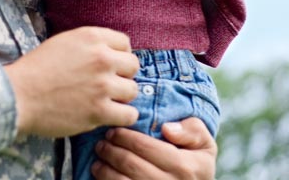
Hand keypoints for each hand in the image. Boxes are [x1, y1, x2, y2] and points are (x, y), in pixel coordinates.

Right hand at [4, 27, 138, 137]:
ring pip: (132, 90)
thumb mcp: (64, 42)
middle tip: (108, 82)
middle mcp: (101, 58)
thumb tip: (110, 52)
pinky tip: (109, 114)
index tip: (109, 64)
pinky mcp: (100, 111)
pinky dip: (122, 116)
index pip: (125, 43)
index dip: (118, 55)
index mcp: (91, 37)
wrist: (19, 94)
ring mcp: (102, 85)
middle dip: (122, 74)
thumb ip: (89, 44)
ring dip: (121, 96)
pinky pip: (129, 114)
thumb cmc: (36, 68)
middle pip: (133, 66)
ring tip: (106, 99)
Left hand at [91, 117, 216, 179]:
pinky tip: (102, 174)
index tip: (113, 131)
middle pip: (131, 165)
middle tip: (102, 142)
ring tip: (99, 158)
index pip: (145, 147)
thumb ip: (192, 130)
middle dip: (111, 150)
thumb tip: (167, 129)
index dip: (124, 136)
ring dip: (105, 169)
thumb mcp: (203, 142)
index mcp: (187, 167)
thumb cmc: (196, 160)